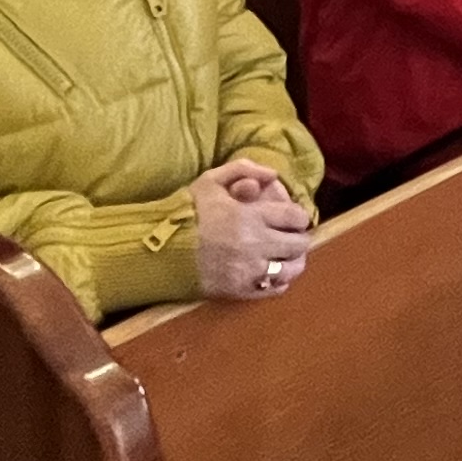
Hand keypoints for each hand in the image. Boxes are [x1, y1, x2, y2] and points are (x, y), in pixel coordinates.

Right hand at [193, 164, 316, 298]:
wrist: (162, 250)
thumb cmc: (188, 213)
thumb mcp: (211, 181)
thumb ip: (243, 169)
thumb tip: (273, 175)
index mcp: (250, 216)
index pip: (295, 218)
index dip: (299, 217)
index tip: (294, 218)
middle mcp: (254, 244)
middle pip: (298, 245)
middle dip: (299, 238)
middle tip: (292, 236)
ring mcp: (249, 270)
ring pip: (290, 270)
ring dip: (293, 262)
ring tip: (286, 257)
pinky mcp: (241, 290)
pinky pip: (274, 289)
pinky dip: (279, 281)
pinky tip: (272, 272)